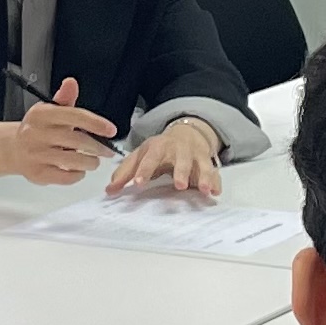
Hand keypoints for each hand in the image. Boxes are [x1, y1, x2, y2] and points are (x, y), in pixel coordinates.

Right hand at [0, 79, 116, 185]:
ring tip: (93, 161)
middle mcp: (36, 134)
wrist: (13, 149)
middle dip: (98, 147)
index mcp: (42, 115)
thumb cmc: (37, 129)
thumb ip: (64, 98)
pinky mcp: (37, 174)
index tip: (111, 130)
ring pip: (73, 162)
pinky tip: (78, 170)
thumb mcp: (49, 110)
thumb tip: (71, 83)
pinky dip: (77, 175)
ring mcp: (36, 155)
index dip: (96, 123)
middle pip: (77, 141)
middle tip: (107, 150)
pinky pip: (65, 178)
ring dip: (90, 163)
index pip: (74, 116)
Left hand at [106, 115, 224, 198]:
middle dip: (181, 171)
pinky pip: (215, 172)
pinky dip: (216, 181)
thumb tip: (109, 191)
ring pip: (202, 164)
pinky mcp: (208, 162)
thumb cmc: (160, 149)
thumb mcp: (141, 155)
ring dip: (203, 176)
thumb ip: (125, 172)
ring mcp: (196, 155)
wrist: (187, 133)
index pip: (151, 157)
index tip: (138, 183)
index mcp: (159, 147)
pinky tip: (216, 191)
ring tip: (204, 190)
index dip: (144, 170)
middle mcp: (179, 150)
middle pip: (181, 159)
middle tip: (179, 186)